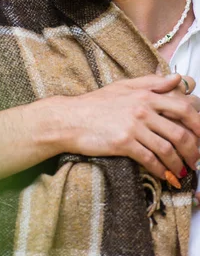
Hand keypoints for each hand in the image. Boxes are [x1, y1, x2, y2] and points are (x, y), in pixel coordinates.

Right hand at [49, 73, 199, 180]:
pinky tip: (165, 176)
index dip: (198, 124)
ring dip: (179, 164)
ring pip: (168, 149)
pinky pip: (150, 160)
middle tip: (196, 160)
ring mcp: (133, 126)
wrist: (70, 118)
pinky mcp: (124, 143)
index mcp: (145, 94)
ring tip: (182, 171)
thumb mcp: (123, 86)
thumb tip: (178, 79)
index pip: (183, 107)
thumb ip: (152, 82)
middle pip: (180, 131)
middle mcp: (142, 108)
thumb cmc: (95, 104)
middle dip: (194, 150)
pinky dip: (161, 170)